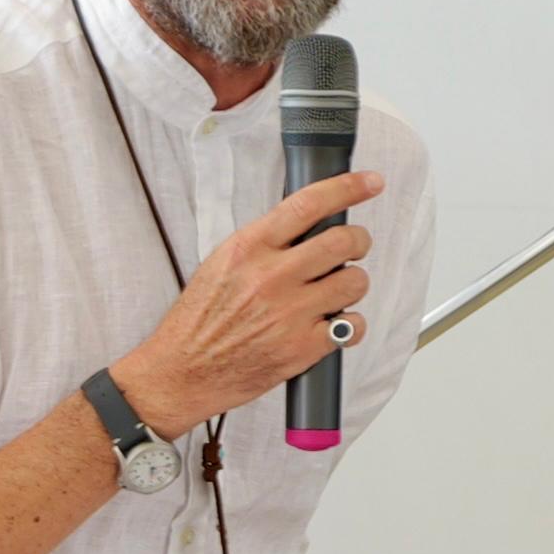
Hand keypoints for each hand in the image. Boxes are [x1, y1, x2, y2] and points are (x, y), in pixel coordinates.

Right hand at [106, 171, 381, 433]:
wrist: (182, 371)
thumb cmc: (200, 320)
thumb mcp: (222, 265)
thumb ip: (264, 245)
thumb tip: (308, 228)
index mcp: (248, 248)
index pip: (307, 205)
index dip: (347, 188)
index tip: (371, 183)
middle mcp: (271, 277)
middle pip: (343, 242)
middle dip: (358, 241)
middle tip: (354, 247)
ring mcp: (290, 313)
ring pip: (355, 282)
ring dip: (353, 284)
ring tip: (334, 291)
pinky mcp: (303, 347)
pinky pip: (353, 325)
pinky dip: (350, 325)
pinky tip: (332, 324)